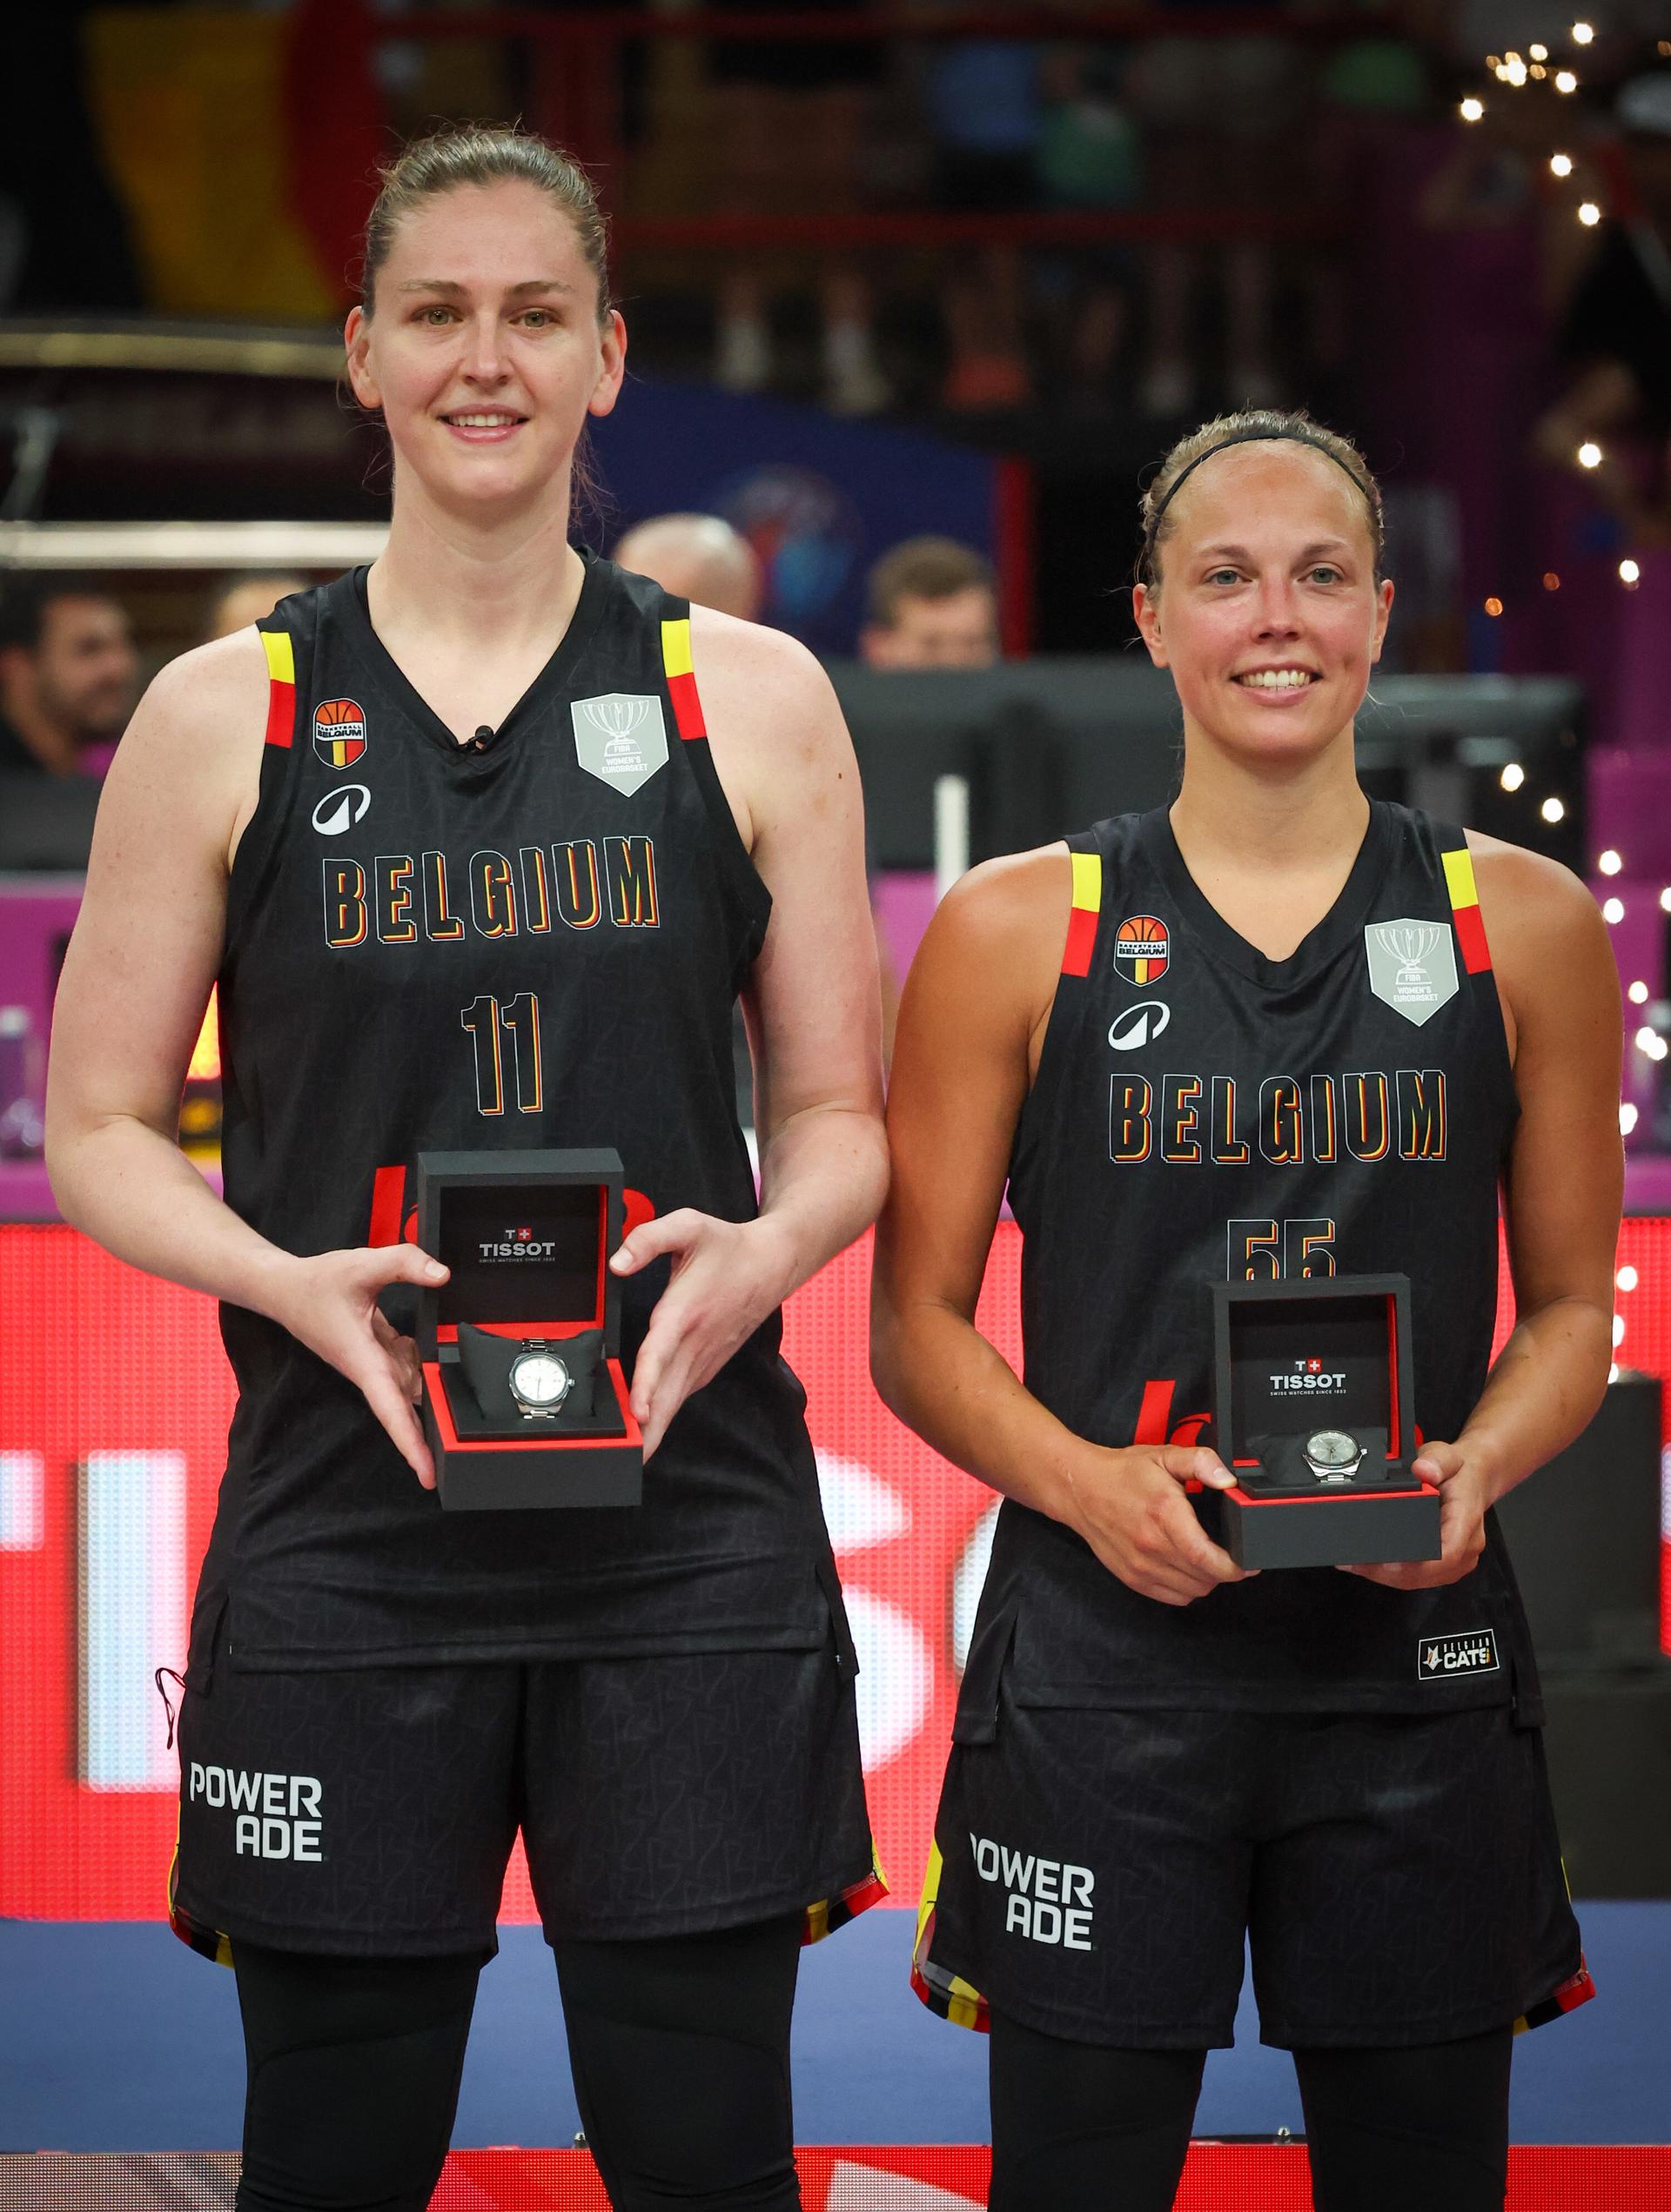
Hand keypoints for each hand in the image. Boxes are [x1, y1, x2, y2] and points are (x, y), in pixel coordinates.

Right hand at [270, 1244, 447, 1488]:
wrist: (284, 1289)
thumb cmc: (315, 1284)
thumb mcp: (362, 1265)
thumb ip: (405, 1264)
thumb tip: (442, 1275)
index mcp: (363, 1361)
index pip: (391, 1411)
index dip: (411, 1444)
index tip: (427, 1475)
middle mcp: (368, 1371)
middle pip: (407, 1406)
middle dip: (429, 1419)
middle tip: (450, 1427)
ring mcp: (371, 1367)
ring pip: (410, 1379)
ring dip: (419, 1363)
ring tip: (392, 1333)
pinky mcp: (374, 1357)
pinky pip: (406, 1363)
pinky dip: (412, 1350)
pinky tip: (399, 1331)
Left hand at [610, 1211, 793, 1459]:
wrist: (773, 1263)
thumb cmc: (730, 1248)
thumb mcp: (688, 1225)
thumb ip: (647, 1239)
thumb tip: (617, 1262)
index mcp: (684, 1313)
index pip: (661, 1355)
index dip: (647, 1385)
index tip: (638, 1413)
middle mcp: (695, 1342)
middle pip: (667, 1394)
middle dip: (648, 1430)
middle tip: (626, 1459)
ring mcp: (704, 1357)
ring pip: (675, 1401)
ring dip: (656, 1430)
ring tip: (633, 1458)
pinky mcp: (708, 1364)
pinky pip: (682, 1395)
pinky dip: (666, 1416)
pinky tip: (651, 1432)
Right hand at [1064, 1442, 1254, 1606]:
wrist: (1080, 1488)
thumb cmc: (1122, 1473)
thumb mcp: (1165, 1455)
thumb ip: (1202, 1462)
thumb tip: (1228, 1479)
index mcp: (1165, 1514)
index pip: (1207, 1557)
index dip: (1235, 1566)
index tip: (1248, 1562)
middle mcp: (1152, 1545)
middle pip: (1205, 1577)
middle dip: (1225, 1569)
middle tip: (1230, 1553)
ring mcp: (1140, 1566)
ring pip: (1193, 1591)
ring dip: (1207, 1579)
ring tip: (1206, 1559)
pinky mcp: (1132, 1578)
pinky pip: (1174, 1597)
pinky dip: (1187, 1588)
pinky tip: (1186, 1568)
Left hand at [1339, 1439, 1489, 1589]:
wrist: (1471, 1479)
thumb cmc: (1459, 1472)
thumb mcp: (1447, 1454)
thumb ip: (1435, 1460)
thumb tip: (1423, 1470)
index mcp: (1466, 1521)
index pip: (1446, 1555)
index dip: (1413, 1565)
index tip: (1385, 1562)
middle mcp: (1466, 1546)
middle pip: (1427, 1574)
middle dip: (1388, 1573)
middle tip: (1355, 1562)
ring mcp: (1458, 1559)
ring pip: (1421, 1580)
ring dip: (1388, 1576)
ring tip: (1357, 1564)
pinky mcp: (1447, 1564)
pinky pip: (1421, 1577)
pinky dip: (1395, 1574)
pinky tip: (1372, 1566)